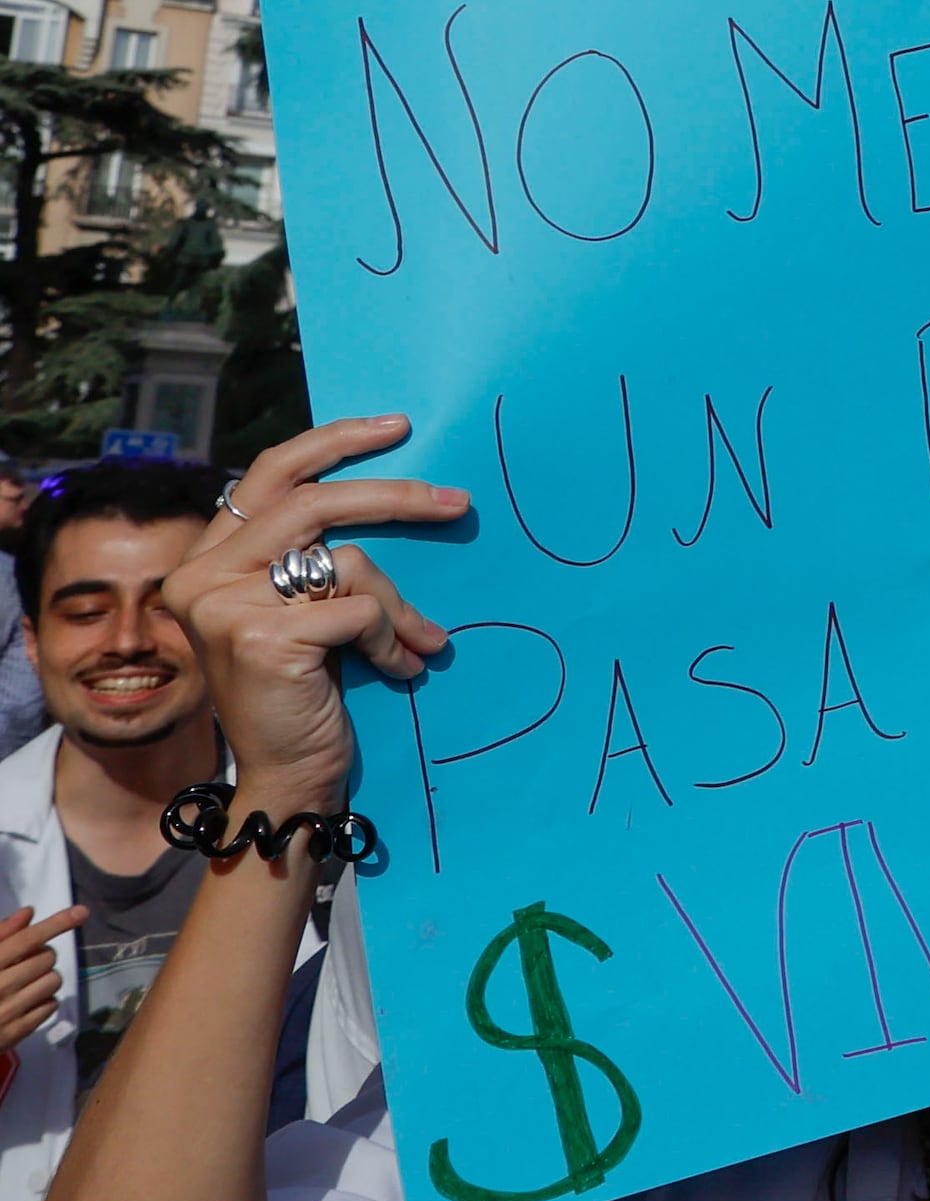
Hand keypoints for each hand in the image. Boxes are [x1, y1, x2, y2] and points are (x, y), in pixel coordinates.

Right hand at [0, 910, 63, 1060]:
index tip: (81, 912)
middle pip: (47, 958)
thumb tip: (28, 913)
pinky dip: (44, 1000)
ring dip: (46, 978)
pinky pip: (51, 1005)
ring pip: (54, 980)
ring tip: (26, 983)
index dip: (56, 923)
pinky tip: (26, 1001)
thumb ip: (0, 935)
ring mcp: (8, 1011)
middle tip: (26, 963)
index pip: (27, 939)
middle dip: (42, 956)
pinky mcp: (16, 1032)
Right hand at [165, 417, 461, 817]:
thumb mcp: (306, 610)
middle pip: (316, 502)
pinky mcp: (261, 637)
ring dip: (399, 605)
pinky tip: (398, 669)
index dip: (334, 442)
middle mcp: (201, 574)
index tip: (398, 426)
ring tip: (421, 640)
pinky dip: (392, 639)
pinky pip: (359, 611)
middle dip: (397, 498)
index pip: (270, 473)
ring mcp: (223, 605)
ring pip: (348, 562)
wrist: (290, 773)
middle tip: (458, 502)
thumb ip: (317, 555)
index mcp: (208, 556)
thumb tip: (403, 491)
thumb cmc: (309, 688)